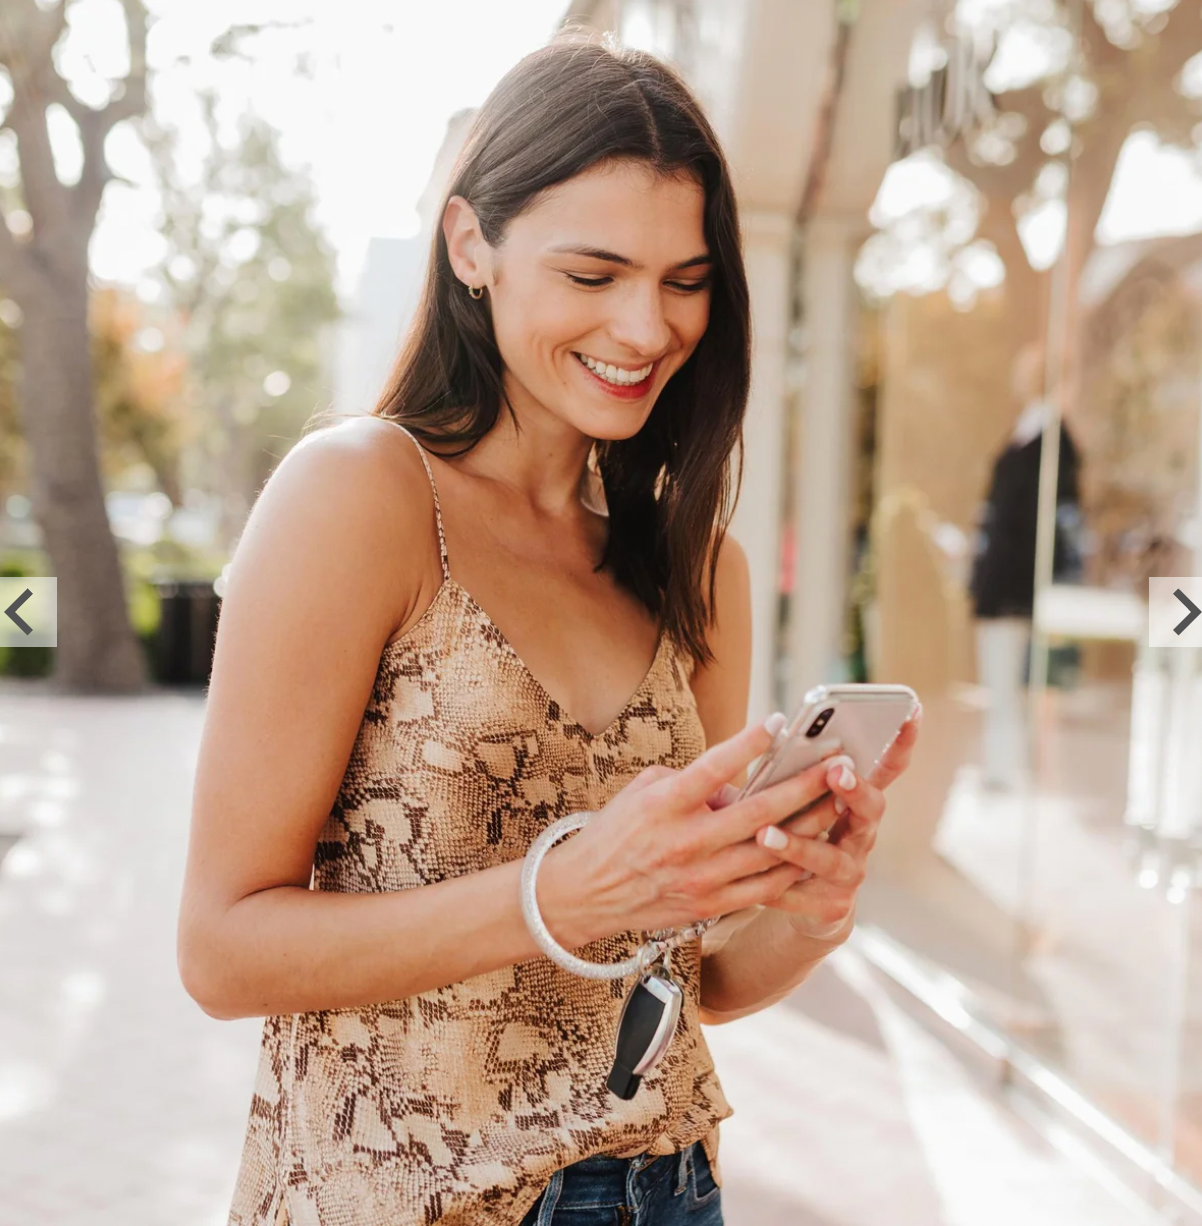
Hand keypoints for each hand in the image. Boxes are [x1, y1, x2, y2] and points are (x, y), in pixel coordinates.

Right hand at [541, 714, 847, 947]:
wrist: (584, 894)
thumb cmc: (616, 832)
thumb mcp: (644, 791)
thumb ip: (693, 782)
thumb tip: (741, 782)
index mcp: (665, 805)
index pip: (712, 768)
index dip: (747, 744)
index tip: (778, 721)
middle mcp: (685, 841)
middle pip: (758, 812)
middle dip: (804, 786)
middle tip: (837, 765)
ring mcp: (700, 878)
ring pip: (770, 852)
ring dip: (810, 826)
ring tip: (840, 802)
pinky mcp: (709, 905)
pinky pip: (763, 887)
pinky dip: (792, 866)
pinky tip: (814, 849)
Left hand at [752, 703, 922, 940]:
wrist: (806, 901)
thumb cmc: (798, 832)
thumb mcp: (799, 800)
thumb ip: (794, 775)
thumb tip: (770, 733)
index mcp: (856, 802)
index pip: (886, 768)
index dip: (902, 742)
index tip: (911, 710)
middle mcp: (862, 834)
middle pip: (870, 809)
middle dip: (854, 790)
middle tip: (836, 771)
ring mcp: (851, 871)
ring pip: (829, 858)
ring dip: (798, 845)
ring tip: (766, 834)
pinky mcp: (832, 905)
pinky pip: (802, 895)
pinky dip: (777, 888)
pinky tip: (751, 882)